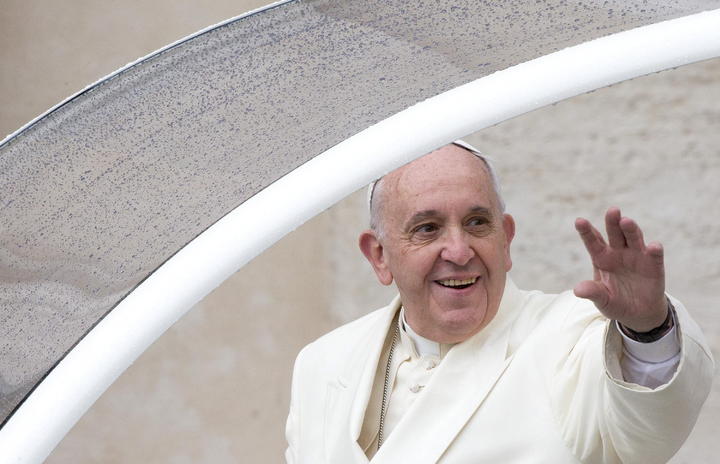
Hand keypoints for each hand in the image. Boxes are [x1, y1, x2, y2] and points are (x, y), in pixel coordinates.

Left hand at [573, 207, 667, 331]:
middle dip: (613, 222)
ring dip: (631, 230)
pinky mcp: (654, 266)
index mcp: (602, 258)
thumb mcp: (602, 300)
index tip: (579, 221)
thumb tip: (577, 290)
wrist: (639, 314)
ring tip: (626, 221)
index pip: (593, 242)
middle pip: (615, 234)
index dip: (586, 232)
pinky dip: (654, 250)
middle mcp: (619, 253)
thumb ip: (593, 292)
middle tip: (612, 210)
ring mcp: (637, 257)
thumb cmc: (616, 302)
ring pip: (633, 239)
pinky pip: (654, 256)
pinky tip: (654, 246)